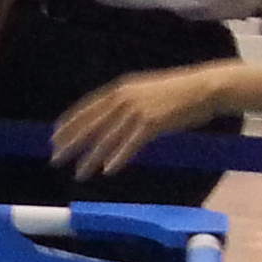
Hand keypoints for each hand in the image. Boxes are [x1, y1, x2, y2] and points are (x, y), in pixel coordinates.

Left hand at [52, 63, 231, 178]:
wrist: (207, 88)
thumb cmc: (178, 92)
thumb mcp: (144, 91)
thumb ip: (125, 102)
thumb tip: (108, 118)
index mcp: (120, 88)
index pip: (86, 108)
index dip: (69, 123)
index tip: (54, 137)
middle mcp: (124, 98)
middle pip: (90, 125)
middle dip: (70, 143)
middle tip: (55, 158)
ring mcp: (138, 110)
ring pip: (107, 139)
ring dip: (91, 158)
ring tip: (79, 174)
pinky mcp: (153, 123)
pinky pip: (130, 144)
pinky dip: (118, 158)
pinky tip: (107, 170)